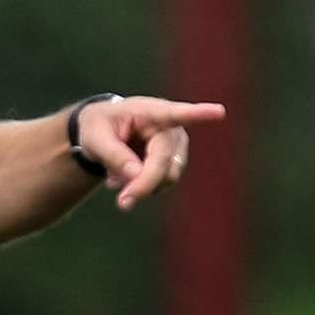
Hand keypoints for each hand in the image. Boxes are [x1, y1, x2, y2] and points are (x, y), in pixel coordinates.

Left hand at [75, 95, 225, 209]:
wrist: (102, 134)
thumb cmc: (99, 128)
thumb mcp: (95, 138)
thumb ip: (114, 155)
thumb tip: (137, 175)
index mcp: (151, 112)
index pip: (176, 113)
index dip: (199, 114)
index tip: (220, 112)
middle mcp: (171, 129)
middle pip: (164, 163)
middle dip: (143, 185)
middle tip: (122, 203)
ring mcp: (176, 148)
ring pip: (167, 178)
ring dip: (140, 187)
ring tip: (114, 180)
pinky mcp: (173, 165)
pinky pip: (162, 185)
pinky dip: (142, 187)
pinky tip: (125, 180)